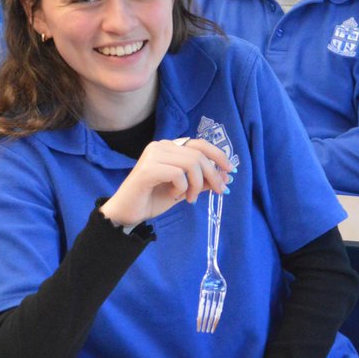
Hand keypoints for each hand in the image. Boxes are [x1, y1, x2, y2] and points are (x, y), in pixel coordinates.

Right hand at [99, 137, 233, 227]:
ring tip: (190, 198)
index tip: (230, 171)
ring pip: (191, 163)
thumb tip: (227, 177)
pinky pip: (178, 174)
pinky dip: (182, 187)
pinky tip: (173, 194)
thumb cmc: (153, 199)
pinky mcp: (148, 169)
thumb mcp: (185, 190)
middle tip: (218, 192)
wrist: (128, 213)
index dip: (218, 155)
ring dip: (197, 184)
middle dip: (213, 175)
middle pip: (199, 155)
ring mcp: (153, 155)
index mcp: (169, 147)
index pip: (199, 144)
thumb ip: (203, 182)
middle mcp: (160, 146)